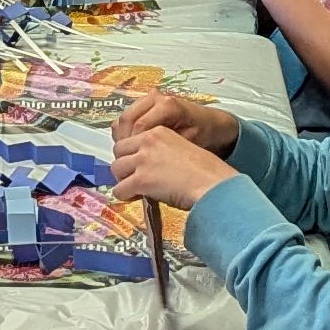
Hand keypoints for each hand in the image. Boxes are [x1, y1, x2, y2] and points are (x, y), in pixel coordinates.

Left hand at [109, 120, 232, 207]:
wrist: (214, 184)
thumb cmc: (207, 173)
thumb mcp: (183, 150)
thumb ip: (163, 153)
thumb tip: (150, 168)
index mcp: (159, 131)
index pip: (131, 139)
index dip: (132, 155)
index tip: (138, 166)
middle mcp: (148, 141)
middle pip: (118, 151)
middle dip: (124, 165)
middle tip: (133, 178)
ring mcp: (143, 160)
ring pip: (116, 168)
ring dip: (123, 180)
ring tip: (135, 189)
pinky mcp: (142, 179)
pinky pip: (120, 189)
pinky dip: (125, 195)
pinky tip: (135, 198)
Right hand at [117, 88, 237, 153]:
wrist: (211, 123)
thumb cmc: (203, 134)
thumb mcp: (189, 143)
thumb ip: (166, 149)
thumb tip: (144, 163)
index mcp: (167, 106)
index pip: (139, 126)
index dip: (133, 147)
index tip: (132, 164)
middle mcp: (155, 97)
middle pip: (127, 119)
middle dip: (124, 143)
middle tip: (126, 162)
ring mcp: (149, 98)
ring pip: (124, 118)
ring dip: (122, 138)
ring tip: (128, 157)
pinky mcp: (145, 103)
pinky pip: (127, 118)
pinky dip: (125, 132)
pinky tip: (131, 148)